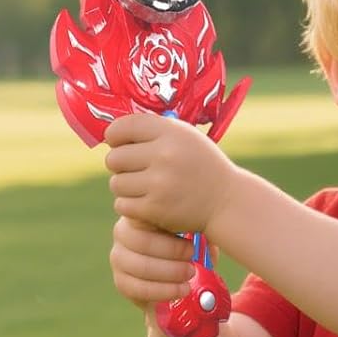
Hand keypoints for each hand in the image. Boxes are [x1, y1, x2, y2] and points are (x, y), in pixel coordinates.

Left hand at [104, 112, 238, 235]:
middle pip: (114, 158)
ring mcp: (159, 184)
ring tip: (144, 187)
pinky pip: (122, 205)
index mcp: (172, 132)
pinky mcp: (156, 209)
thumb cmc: (201, 166)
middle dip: (120, 165)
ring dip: (125, 187)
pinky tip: (146, 203)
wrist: (227, 201)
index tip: (120, 144)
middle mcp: (164, 156)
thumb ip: (152, 131)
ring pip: (116, 183)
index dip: (115, 136)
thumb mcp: (185, 137)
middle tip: (136, 170)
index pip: (122, 127)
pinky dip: (130, 206)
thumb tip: (110, 134)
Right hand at [109, 214, 196, 311]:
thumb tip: (207, 245)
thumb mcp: (192, 232)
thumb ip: (197, 231)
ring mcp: (118, 257)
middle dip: (171, 252)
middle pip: (141, 242)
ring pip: (140, 266)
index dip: (169, 231)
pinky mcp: (120, 280)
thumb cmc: (184, 245)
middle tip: (192, 260)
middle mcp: (122, 233)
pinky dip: (163, 291)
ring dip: (169, 272)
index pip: (146, 216)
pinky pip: (137, 288)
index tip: (192, 245)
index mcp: (139, 214)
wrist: (171, 275)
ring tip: (190, 275)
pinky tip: (181, 290)